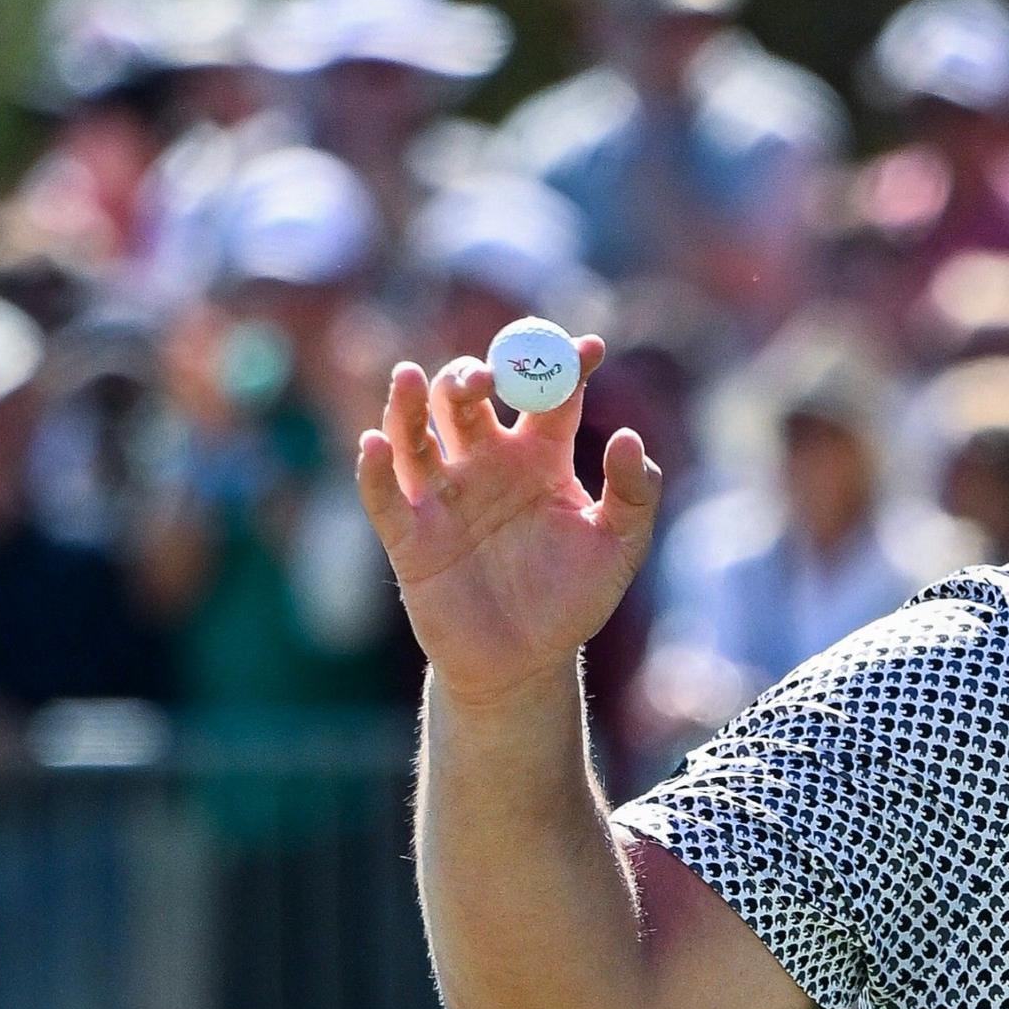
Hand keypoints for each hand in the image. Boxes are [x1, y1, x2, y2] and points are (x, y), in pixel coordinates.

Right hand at [354, 337, 663, 705]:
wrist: (526, 662)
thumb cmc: (573, 597)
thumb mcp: (619, 546)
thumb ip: (635, 493)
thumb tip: (628, 437)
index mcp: (540, 456)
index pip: (549, 395)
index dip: (564, 365)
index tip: (589, 346)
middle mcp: (487, 463)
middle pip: (467, 401)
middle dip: (471, 378)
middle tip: (485, 376)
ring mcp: (444, 495)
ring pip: (417, 435)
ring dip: (408, 404)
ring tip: (409, 378)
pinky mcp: (409, 535)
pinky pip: (384, 496)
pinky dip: (374, 469)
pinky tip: (376, 443)